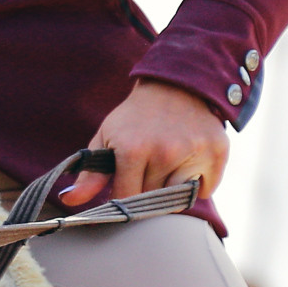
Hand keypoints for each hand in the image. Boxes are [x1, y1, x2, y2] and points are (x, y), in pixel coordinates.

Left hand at [60, 79, 227, 206]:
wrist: (177, 85)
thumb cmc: (135, 117)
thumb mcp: (106, 138)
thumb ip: (90, 174)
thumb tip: (69, 201)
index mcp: (133, 150)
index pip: (127, 199)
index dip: (123, 201)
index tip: (122, 193)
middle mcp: (166, 153)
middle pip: (153, 201)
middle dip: (145, 194)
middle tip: (144, 175)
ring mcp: (195, 153)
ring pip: (179, 200)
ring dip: (170, 193)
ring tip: (164, 170)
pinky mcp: (218, 153)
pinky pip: (204, 191)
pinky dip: (195, 187)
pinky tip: (185, 168)